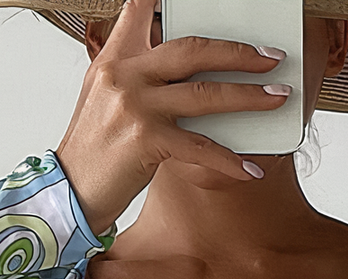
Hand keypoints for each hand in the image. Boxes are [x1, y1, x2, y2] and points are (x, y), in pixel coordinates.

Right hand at [55, 0, 290, 235]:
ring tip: (276, 97)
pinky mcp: (146, 141)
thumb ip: (137, 75)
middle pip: (193, 50)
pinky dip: (228, 160)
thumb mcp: (104, 97)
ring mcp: (137, 106)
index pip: (139, 8)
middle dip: (238, 52)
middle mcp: (125, 75)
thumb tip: (182, 71)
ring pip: (205, 94)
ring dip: (248, 96)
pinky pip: (200, 147)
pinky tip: (249, 167)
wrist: (71, 191)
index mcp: (115, 59)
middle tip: (270, 57)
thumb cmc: (93, 150)